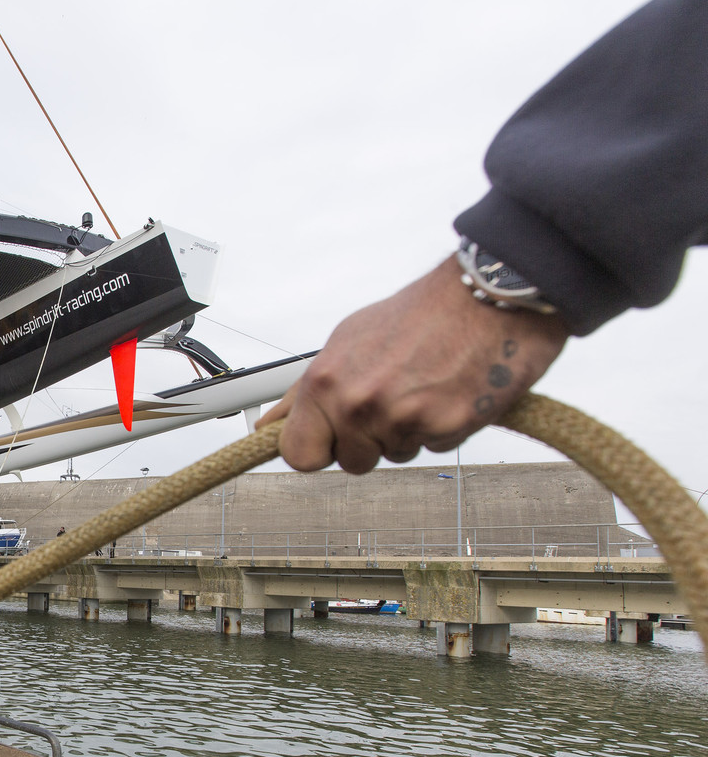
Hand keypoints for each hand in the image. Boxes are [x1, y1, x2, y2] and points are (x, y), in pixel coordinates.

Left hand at [259, 259, 568, 472]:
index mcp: (326, 382)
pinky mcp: (445, 427)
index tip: (331, 439)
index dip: (317, 449)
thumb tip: (269, 425)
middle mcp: (358, 404)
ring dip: (408, 432)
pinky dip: (443, 426)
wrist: (486, 294)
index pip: (298, 454)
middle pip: (351, 461)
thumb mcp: (347, 341)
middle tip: (391, 400)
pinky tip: (449, 389)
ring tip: (424, 386)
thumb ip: (306, 391)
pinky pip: (434, 447)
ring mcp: (401, 418)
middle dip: (369, 442)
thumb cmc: (419, 313)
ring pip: (394, 455)